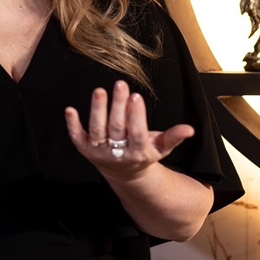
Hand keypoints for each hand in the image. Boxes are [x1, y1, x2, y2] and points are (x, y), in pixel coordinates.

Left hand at [65, 80, 193, 178]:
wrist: (124, 174)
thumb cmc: (145, 154)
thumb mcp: (161, 148)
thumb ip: (173, 137)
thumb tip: (190, 129)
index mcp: (138, 153)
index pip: (137, 133)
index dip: (136, 116)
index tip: (137, 97)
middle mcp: (117, 154)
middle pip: (117, 128)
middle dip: (118, 106)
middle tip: (121, 85)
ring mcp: (100, 152)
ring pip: (97, 130)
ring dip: (97, 110)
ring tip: (100, 91)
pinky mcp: (86, 149)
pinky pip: (77, 137)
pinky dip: (72, 125)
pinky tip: (70, 110)